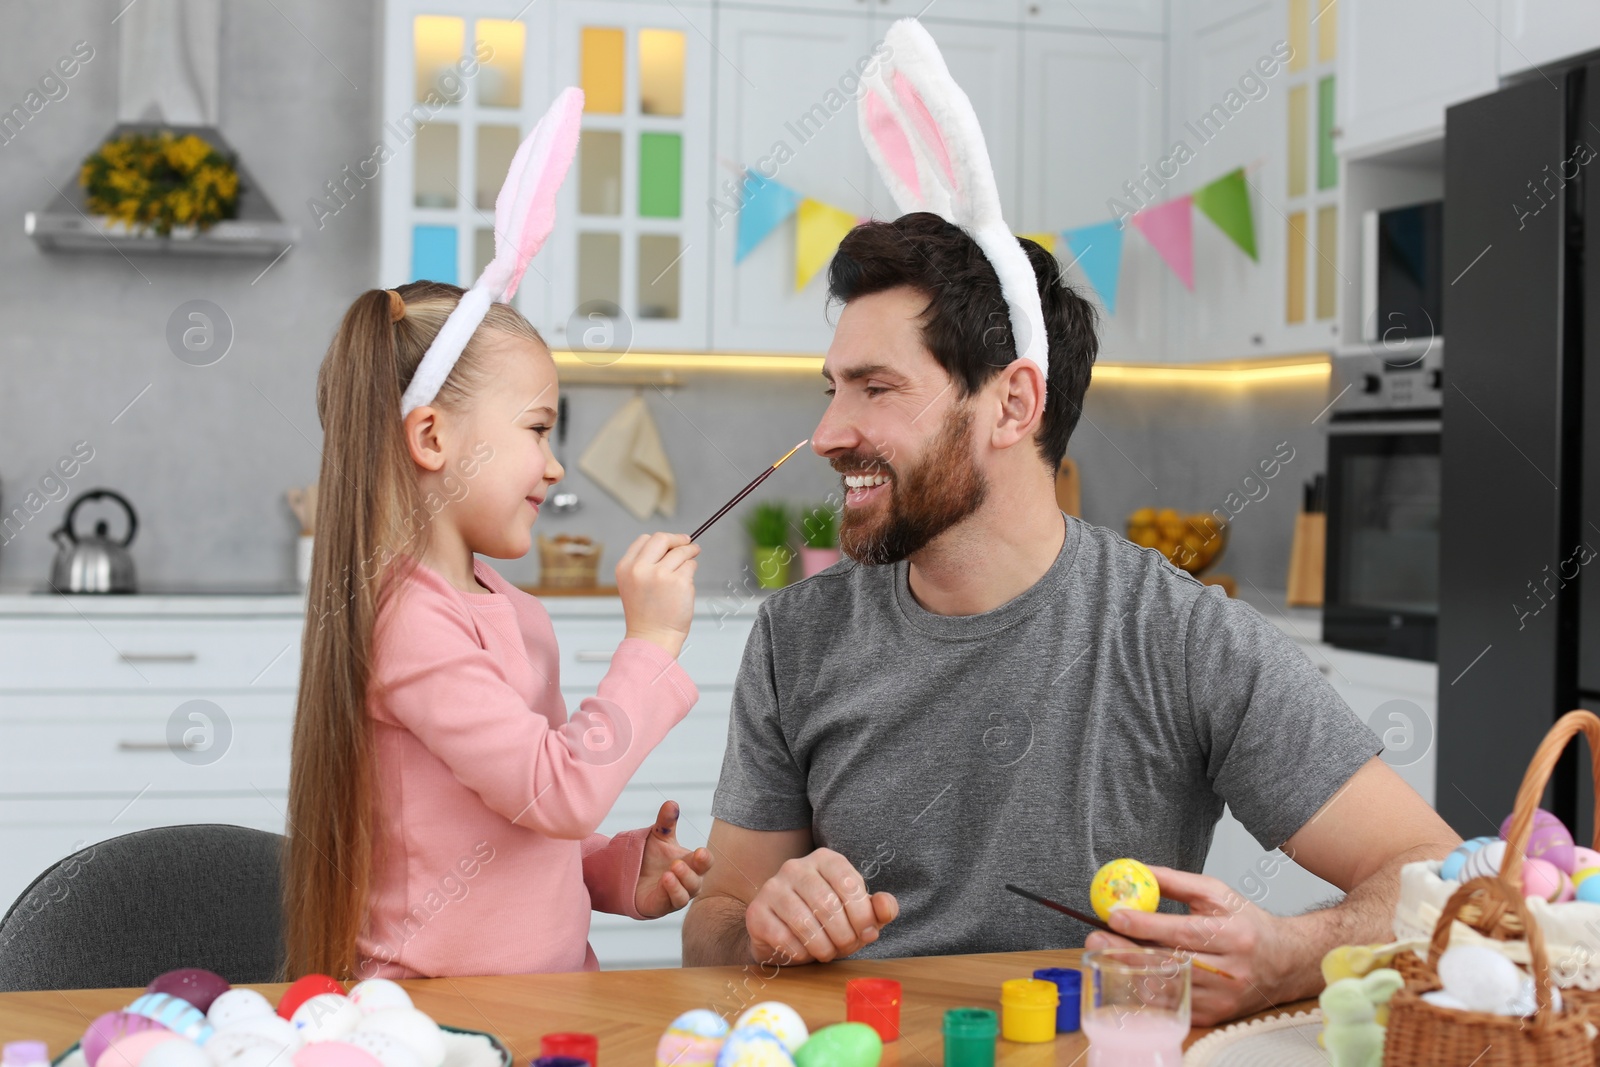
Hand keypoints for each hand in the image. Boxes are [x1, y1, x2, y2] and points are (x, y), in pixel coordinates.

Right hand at [617, 532, 698, 657]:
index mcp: (625, 567)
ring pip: (681, 552)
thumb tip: (673, 545)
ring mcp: (660, 575)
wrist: (652, 638)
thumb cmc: (646, 615)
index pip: (644, 540)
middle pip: (662, 538)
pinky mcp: (679, 582)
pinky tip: (684, 587)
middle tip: (689, 542)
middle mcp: (640, 569)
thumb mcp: (634, 585)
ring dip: (689, 556)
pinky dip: (691, 573)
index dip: (662, 540)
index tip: (673, 542)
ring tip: (689, 567)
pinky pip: (691, 566)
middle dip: (678, 539)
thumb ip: (645, 564)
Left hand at [635, 801, 712, 918]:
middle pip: (698, 880)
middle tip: (679, 862)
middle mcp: (687, 882)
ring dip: (681, 882)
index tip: (700, 851)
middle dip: (692, 871)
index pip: (705, 863)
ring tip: (670, 871)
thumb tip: (671, 803)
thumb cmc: (652, 857)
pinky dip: (670, 891)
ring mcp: (676, 895)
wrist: (630, 877)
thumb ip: (666, 823)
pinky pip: (671, 902)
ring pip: (686, 894)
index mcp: (691, 864)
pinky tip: (664, 880)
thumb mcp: (658, 837)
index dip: (705, 859)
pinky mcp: (662, 906)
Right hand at [745, 848, 898, 965]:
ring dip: (822, 947)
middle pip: (828, 905)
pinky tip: (803, 952)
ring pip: (805, 923)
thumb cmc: (827, 920)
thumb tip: (886, 907)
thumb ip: (878, 909)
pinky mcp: (756, 912)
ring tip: (826, 952)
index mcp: (825, 859)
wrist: (782, 932)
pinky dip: (800, 953)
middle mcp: (796, 867)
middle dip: (844, 936)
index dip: (863, 915)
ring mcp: (772, 887)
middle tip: (845, 947)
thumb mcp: (858, 914)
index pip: (849, 883)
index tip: (866, 934)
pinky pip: (783, 938)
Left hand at [1082, 865, 1296, 1026]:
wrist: (1283, 961)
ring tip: (1105, 953)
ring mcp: (1223, 997)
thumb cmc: (1247, 923)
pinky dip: (1147, 990)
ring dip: (1131, 970)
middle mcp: (1231, 970)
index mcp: (1234, 935)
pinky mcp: (1215, 1014)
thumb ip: (1176, 882)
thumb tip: (1137, 870)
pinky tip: (1129, 974)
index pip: (1183, 931)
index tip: (1116, 915)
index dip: (1146, 925)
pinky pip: (1172, 1004)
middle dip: (1127, 949)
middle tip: (1097, 937)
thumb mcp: (1217, 893)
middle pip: (1170, 963)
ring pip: (1168, 987)